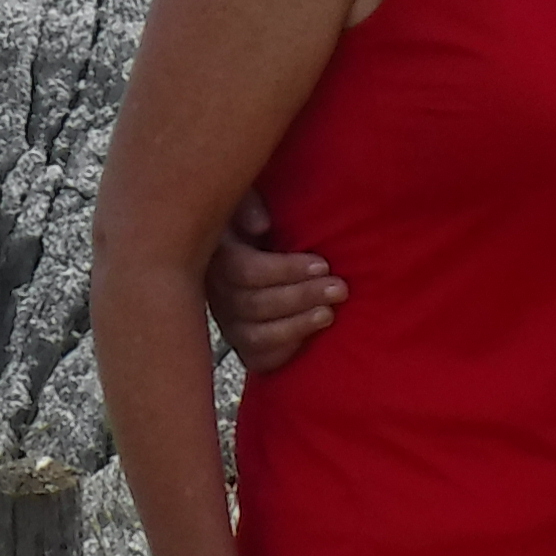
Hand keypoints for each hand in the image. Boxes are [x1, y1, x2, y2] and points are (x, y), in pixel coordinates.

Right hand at [205, 189, 346, 375]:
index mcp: (216, 254)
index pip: (242, 270)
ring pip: (254, 336)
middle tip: (340, 287)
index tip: (323, 264)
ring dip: (296, 326)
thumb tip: (262, 226)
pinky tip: (310, 339)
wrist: (257, 245)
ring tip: (329, 313)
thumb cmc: (258, 218)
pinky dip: (283, 352)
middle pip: (252, 305)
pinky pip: (257, 359)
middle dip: (300, 297)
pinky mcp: (242, 343)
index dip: (284, 270)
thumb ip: (248, 203)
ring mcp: (227, 321)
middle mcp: (216, 293)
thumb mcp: (246, 196)